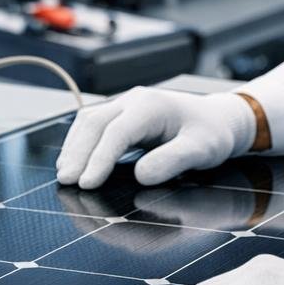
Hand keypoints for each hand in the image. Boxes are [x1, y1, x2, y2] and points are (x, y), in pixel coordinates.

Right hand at [56, 88, 254, 188]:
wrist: (219, 119)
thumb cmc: (212, 134)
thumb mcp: (202, 149)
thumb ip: (173, 161)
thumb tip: (141, 176)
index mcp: (152, 106)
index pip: (117, 132)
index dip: (99, 158)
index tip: (87, 184)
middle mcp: (134, 100)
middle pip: (95, 123)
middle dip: (78, 153)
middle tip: (66, 182)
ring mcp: (125, 105)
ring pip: (89, 121)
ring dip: (74, 148)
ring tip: (65, 176)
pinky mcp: (121, 115)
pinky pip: (93, 125)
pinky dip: (80, 144)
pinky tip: (74, 163)